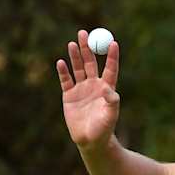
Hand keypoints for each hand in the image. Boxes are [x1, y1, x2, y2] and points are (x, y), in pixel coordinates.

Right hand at [56, 29, 120, 151]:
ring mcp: (81, 89)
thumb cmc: (104, 128)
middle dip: (87, 48)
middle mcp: (94, 85)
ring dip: (75, 56)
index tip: (113, 42)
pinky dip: (63, 71)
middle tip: (84, 33)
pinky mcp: (69, 95)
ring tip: (73, 43)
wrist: (90, 140)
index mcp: (107, 87)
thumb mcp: (111, 115)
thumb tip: (109, 88)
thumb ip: (112, 101)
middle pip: (90, 62)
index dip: (111, 55)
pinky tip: (61, 63)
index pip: (110, 67)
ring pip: (78, 68)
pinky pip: (65, 80)